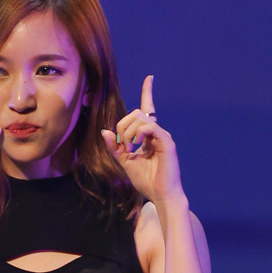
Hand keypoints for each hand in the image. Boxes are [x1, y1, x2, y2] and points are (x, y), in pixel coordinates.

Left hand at [103, 77, 183, 205]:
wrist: (160, 195)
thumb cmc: (146, 180)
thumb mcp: (124, 162)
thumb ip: (115, 147)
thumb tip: (105, 131)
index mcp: (148, 135)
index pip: (147, 109)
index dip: (148, 92)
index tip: (150, 77)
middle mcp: (156, 132)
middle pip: (136, 113)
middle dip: (122, 126)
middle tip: (123, 146)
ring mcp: (162, 135)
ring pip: (141, 118)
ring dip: (128, 132)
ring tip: (129, 149)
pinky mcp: (166, 141)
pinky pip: (150, 127)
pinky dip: (138, 134)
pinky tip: (136, 146)